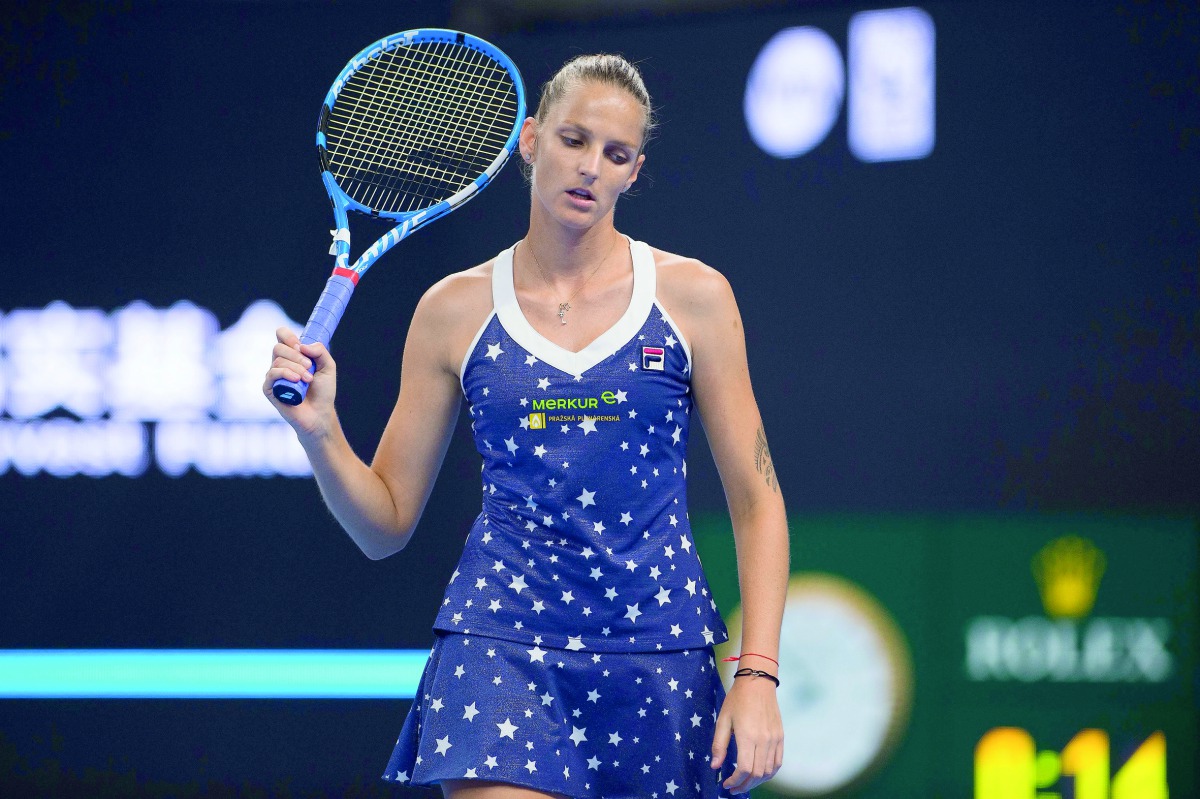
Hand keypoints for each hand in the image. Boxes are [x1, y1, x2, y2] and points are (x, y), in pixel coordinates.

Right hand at [262, 326, 337, 438]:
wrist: (320, 414)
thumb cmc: (323, 391)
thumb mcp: (328, 366)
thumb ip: (320, 351)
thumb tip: (302, 345)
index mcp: (292, 355)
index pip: (281, 335)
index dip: (287, 336)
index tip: (300, 345)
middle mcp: (280, 363)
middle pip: (278, 347)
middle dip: (296, 355)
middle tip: (309, 367)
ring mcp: (274, 376)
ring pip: (278, 361)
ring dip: (296, 368)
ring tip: (308, 380)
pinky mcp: (269, 388)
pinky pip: (272, 373)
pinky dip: (285, 374)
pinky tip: (297, 380)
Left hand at [711, 674, 783, 793]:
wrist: (758, 682)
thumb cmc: (737, 700)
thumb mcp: (723, 720)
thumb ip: (718, 745)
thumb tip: (715, 767)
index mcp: (747, 736)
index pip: (744, 769)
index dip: (734, 781)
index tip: (726, 784)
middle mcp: (764, 740)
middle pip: (757, 774)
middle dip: (744, 785)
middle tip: (733, 788)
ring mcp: (774, 739)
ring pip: (769, 771)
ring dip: (756, 781)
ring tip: (745, 783)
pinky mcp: (780, 737)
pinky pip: (778, 762)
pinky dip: (769, 773)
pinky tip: (759, 774)